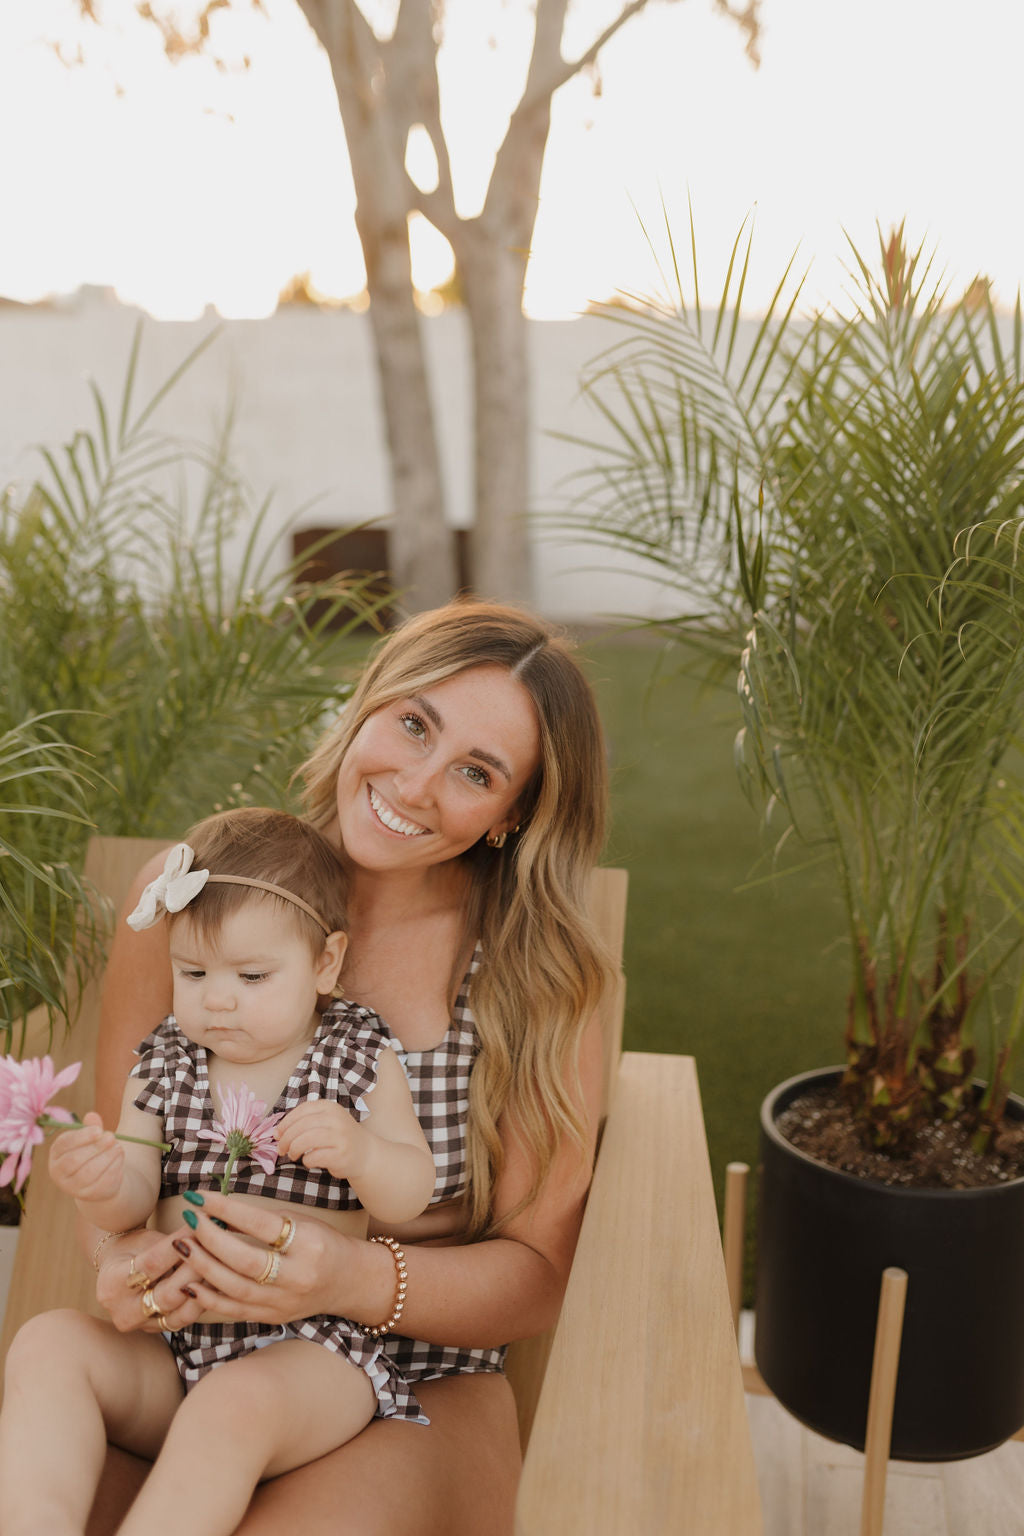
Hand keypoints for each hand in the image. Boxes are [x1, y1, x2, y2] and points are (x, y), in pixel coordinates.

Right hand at [49, 1113, 124, 1202]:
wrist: (100, 1177)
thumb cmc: (92, 1151)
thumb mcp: (90, 1138)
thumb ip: (91, 1127)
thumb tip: (92, 1115)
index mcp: (56, 1154)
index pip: (63, 1145)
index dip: (81, 1137)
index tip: (99, 1130)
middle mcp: (59, 1173)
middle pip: (74, 1160)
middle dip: (95, 1147)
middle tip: (112, 1137)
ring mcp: (72, 1187)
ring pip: (88, 1173)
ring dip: (106, 1157)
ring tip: (118, 1146)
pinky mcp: (88, 1195)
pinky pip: (101, 1182)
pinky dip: (113, 1168)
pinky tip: (119, 1157)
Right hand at [95, 1227, 208, 1336]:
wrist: (119, 1271)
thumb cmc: (134, 1248)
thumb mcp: (145, 1240)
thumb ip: (170, 1243)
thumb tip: (206, 1228)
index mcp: (112, 1282)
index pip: (152, 1263)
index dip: (179, 1245)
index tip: (201, 1226)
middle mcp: (123, 1310)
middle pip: (167, 1294)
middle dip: (196, 1268)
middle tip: (217, 1247)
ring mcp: (140, 1326)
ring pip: (180, 1312)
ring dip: (205, 1288)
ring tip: (223, 1265)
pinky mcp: (157, 1331)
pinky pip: (185, 1319)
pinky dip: (203, 1301)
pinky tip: (219, 1283)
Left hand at [170, 1189, 362, 1325]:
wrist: (350, 1281)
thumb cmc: (323, 1243)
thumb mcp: (300, 1222)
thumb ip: (262, 1221)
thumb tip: (217, 1213)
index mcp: (308, 1243)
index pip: (261, 1224)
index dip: (226, 1210)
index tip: (200, 1197)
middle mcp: (298, 1275)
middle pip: (245, 1260)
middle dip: (210, 1239)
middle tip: (188, 1220)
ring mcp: (285, 1301)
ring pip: (235, 1288)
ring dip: (203, 1266)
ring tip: (182, 1246)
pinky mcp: (274, 1318)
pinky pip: (235, 1310)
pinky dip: (209, 1298)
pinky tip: (190, 1283)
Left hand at [276, 1100, 366, 1182]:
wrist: (365, 1153)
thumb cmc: (339, 1137)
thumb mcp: (326, 1121)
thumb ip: (305, 1121)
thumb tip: (278, 1132)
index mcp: (329, 1107)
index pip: (302, 1110)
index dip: (285, 1123)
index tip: (277, 1134)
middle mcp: (336, 1119)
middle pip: (301, 1126)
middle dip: (286, 1139)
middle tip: (281, 1149)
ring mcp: (340, 1137)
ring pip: (306, 1140)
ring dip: (294, 1149)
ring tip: (292, 1155)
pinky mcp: (341, 1154)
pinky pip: (314, 1157)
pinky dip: (306, 1161)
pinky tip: (309, 1161)